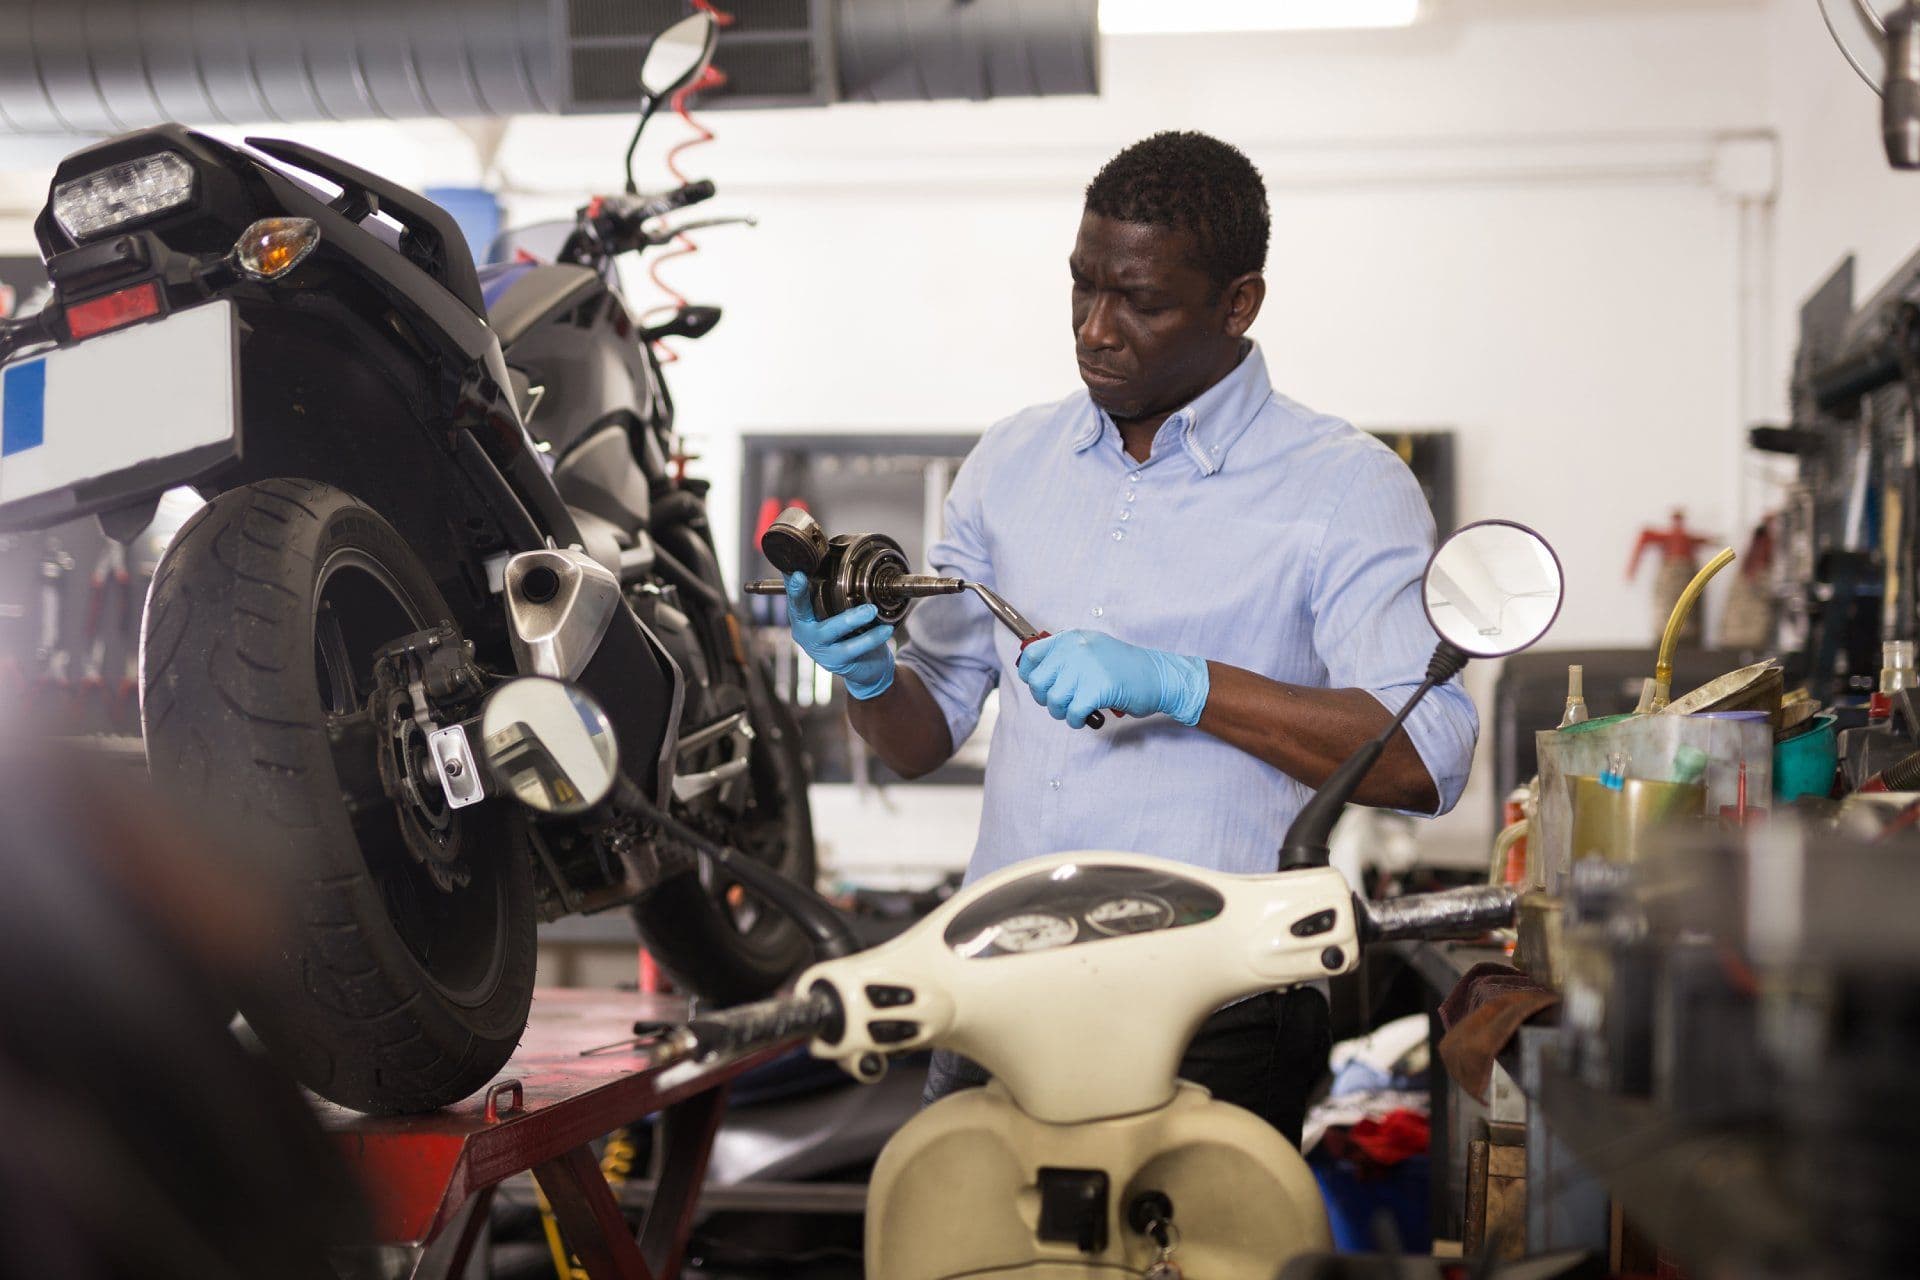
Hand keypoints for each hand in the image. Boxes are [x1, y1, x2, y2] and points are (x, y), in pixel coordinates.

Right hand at [784, 571, 894, 699]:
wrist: (866, 666)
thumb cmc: (849, 633)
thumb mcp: (837, 611)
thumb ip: (831, 592)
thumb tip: (831, 557)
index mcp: (801, 617)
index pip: (794, 597)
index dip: (792, 586)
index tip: (795, 572)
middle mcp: (804, 632)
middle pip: (801, 611)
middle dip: (802, 594)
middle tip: (810, 579)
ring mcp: (818, 649)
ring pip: (830, 631)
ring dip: (851, 618)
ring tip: (871, 610)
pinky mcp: (835, 661)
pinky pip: (853, 648)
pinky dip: (871, 637)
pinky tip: (885, 629)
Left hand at [1016, 630, 1209, 728]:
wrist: (1159, 677)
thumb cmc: (1125, 669)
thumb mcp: (1091, 650)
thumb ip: (1064, 657)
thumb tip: (1032, 672)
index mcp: (1071, 638)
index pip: (1030, 654)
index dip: (1030, 675)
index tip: (1042, 685)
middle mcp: (1075, 649)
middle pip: (1037, 682)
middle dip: (1046, 699)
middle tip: (1064, 702)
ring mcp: (1086, 668)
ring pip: (1053, 701)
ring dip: (1063, 712)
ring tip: (1079, 708)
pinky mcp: (1098, 688)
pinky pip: (1071, 713)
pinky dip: (1076, 720)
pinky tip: (1088, 716)